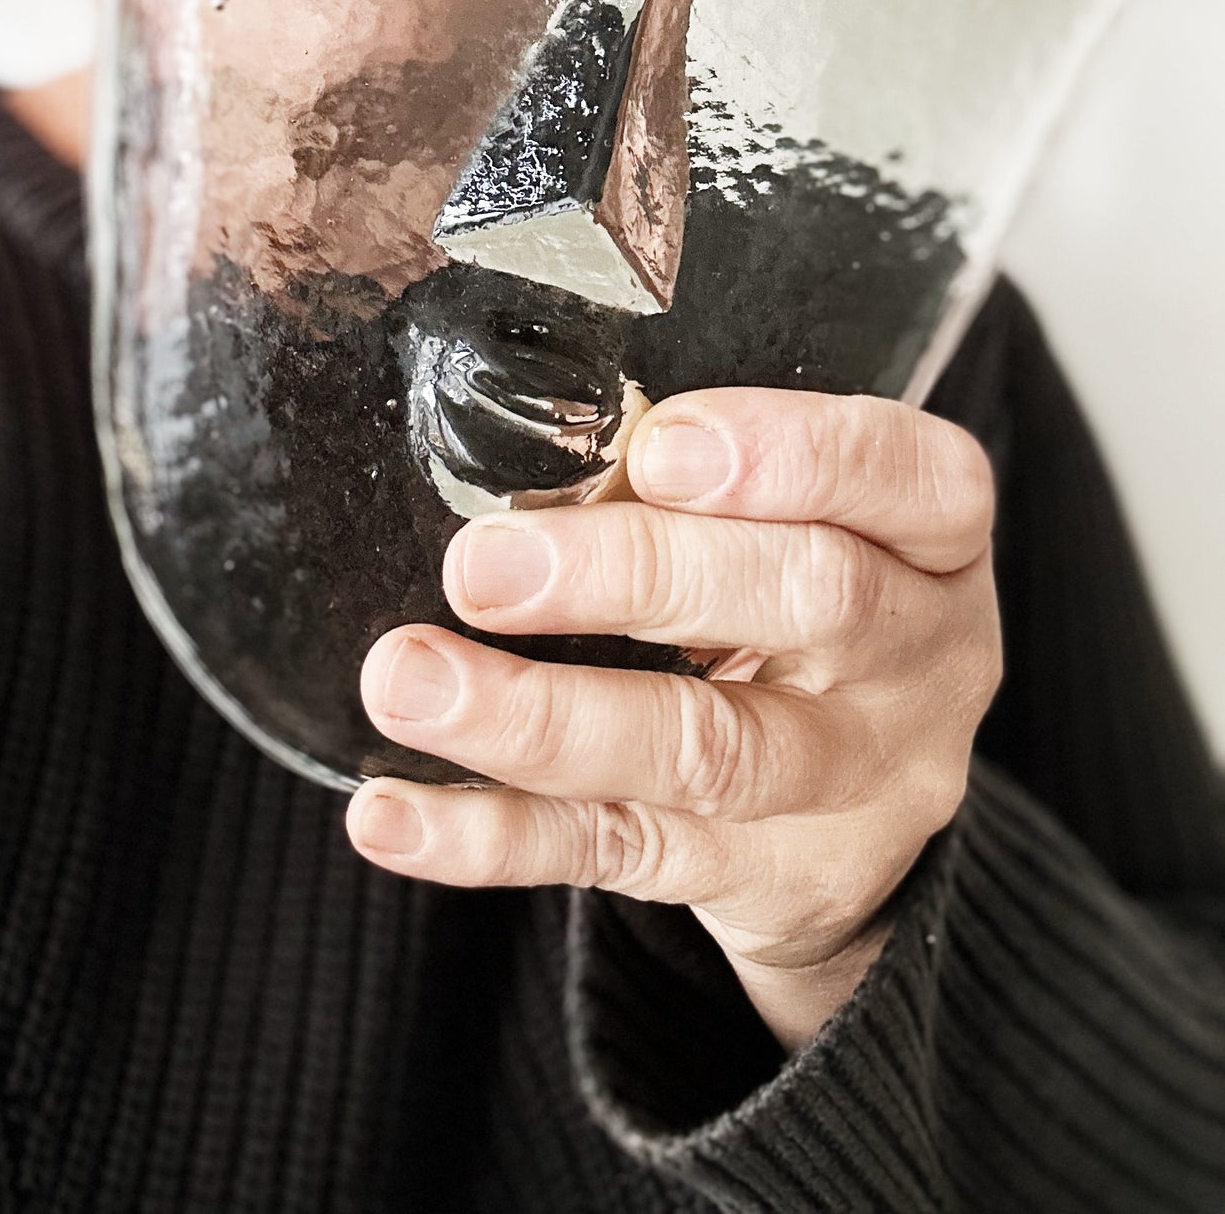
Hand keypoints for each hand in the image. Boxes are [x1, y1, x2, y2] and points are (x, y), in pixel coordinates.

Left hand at [346, 389, 1001, 1048]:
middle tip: (486, 564)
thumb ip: (693, 490)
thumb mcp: (799, 525)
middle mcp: (914, 662)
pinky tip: (392, 812)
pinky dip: (490, 834)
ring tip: (407, 680)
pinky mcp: (755, 878)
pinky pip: (613, 853)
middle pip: (807, 601)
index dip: (793, 455)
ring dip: (539, 716)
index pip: (912, 479)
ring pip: (704, 752)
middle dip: (636, 574)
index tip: (662, 447)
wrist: (857, 817)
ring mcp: (845, 785)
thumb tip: (537, 474)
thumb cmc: (798, 606)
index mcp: (933, 541)